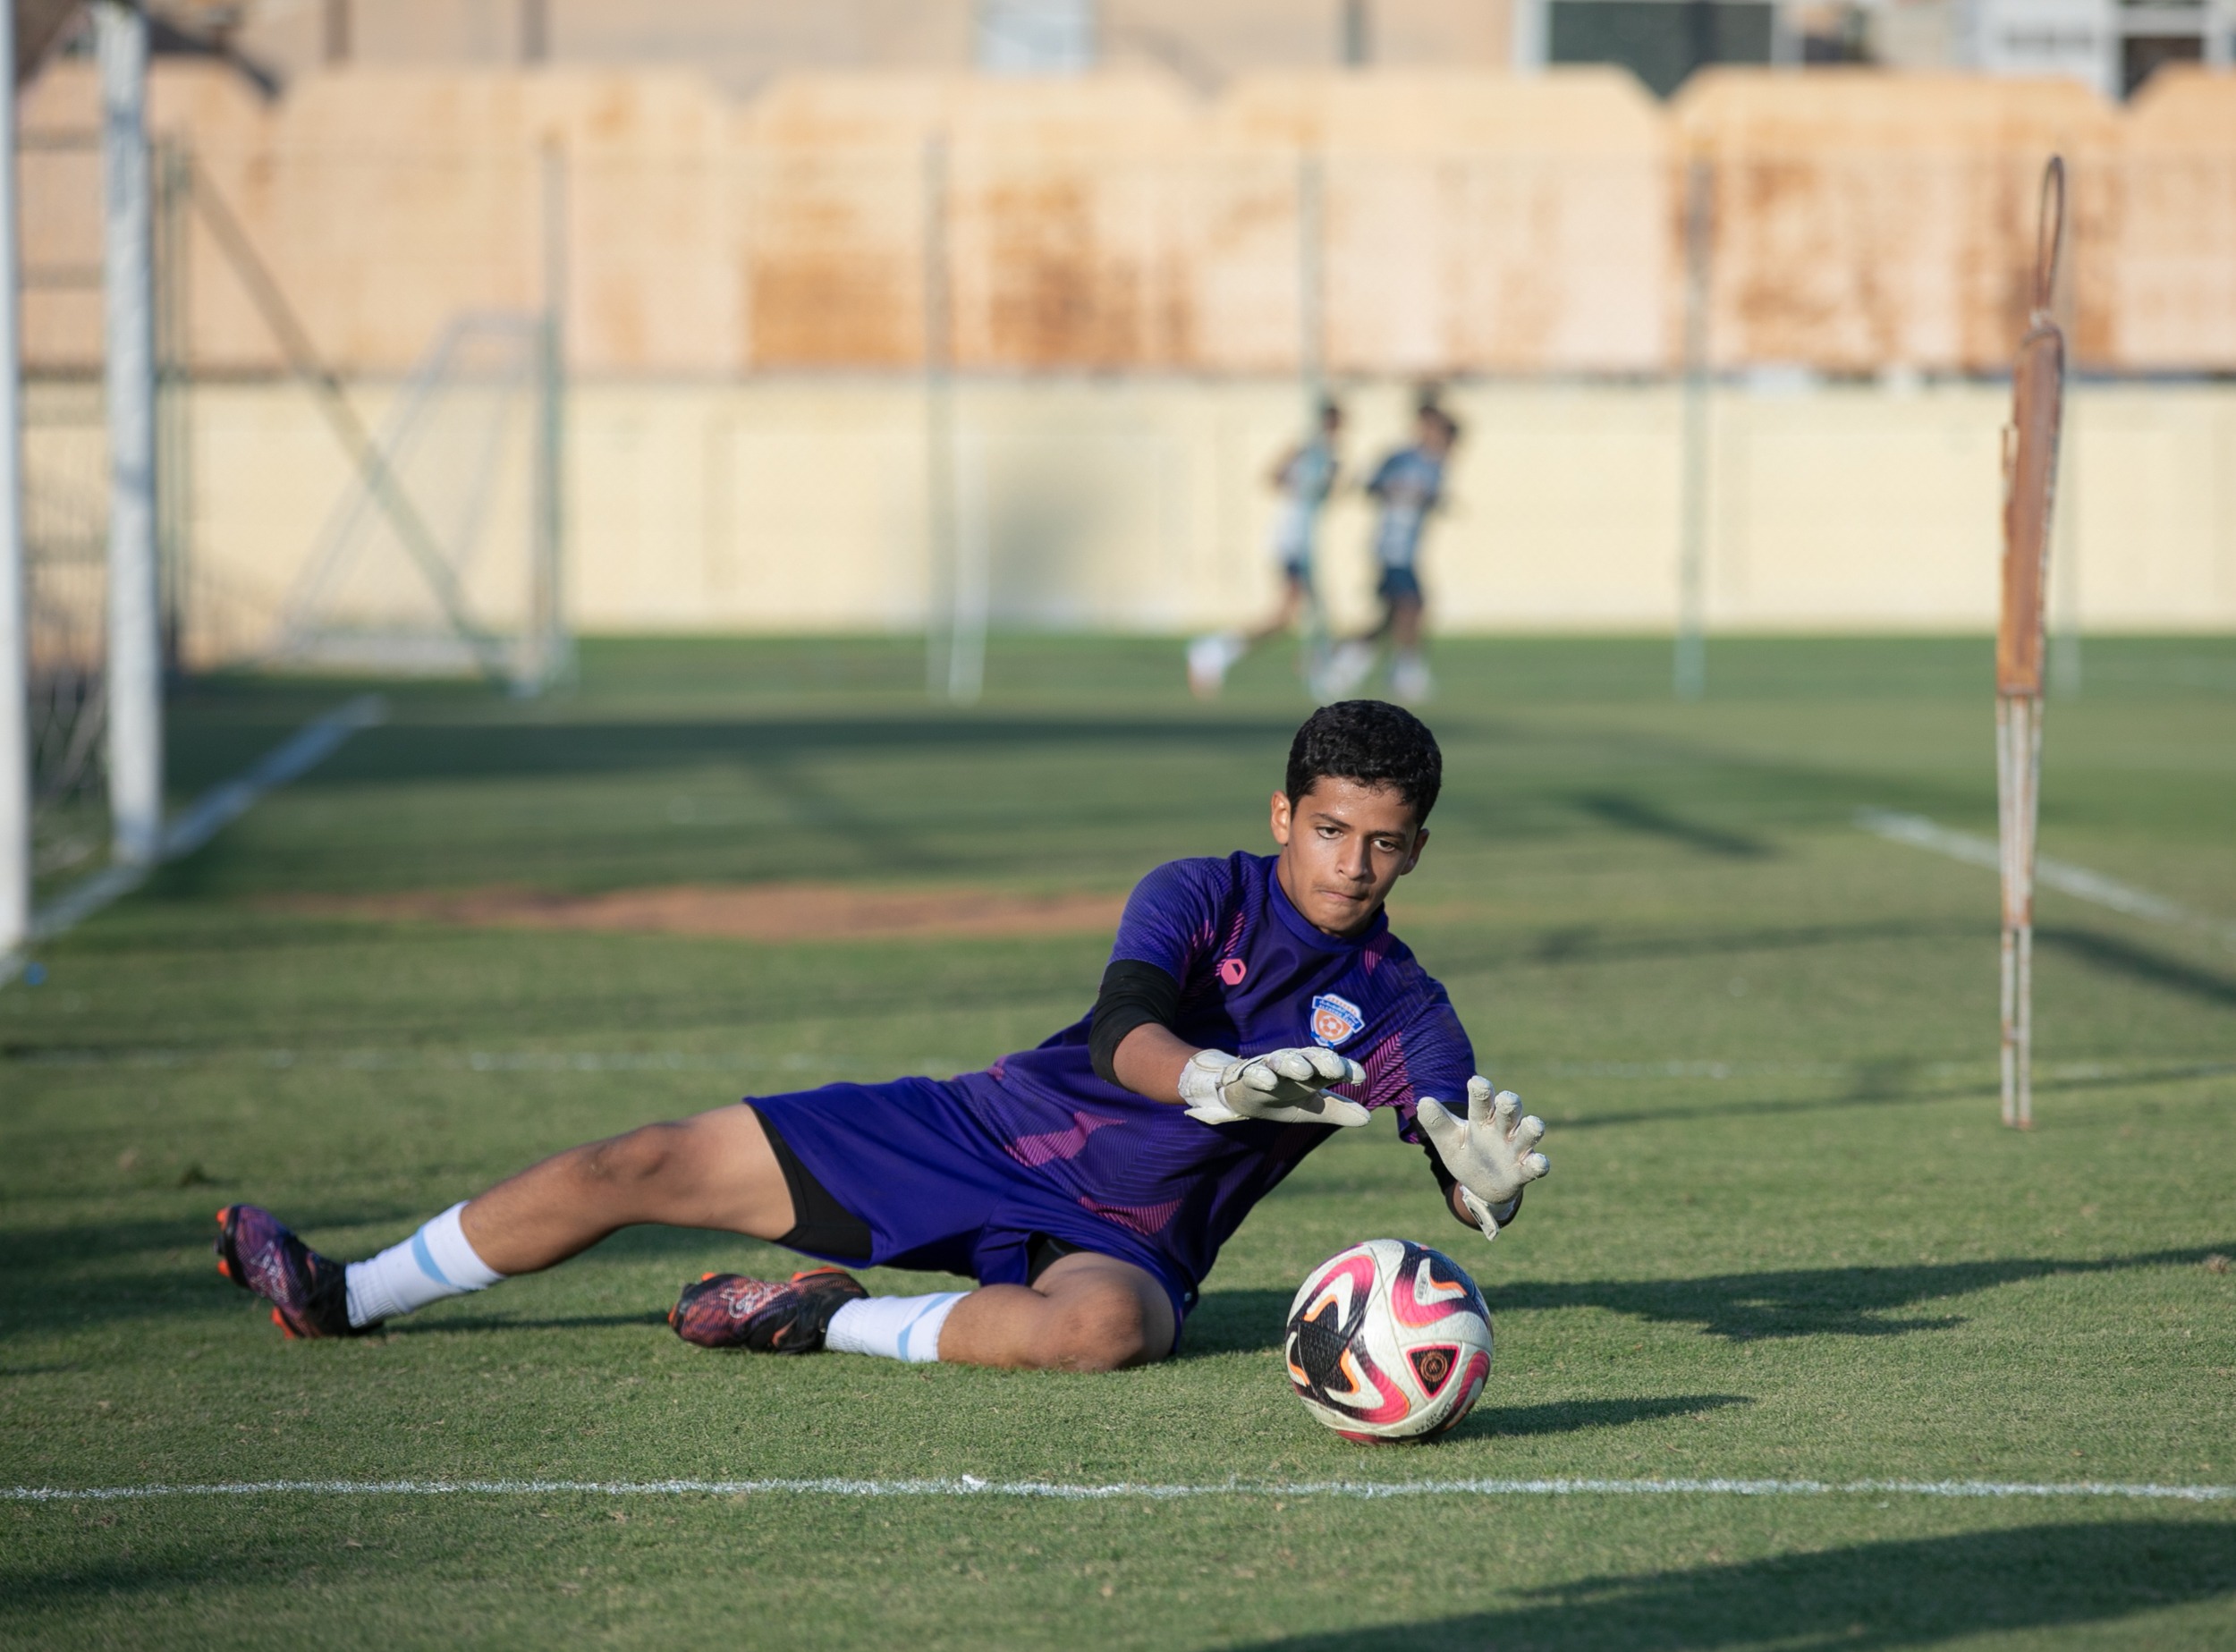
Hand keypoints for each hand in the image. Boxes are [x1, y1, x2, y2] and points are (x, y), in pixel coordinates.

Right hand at [1178, 1046, 1369, 1127]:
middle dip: (1323, 1061)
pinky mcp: (1248, 1076)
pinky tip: (1270, 1082)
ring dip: (1294, 1064)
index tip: (1360, 1077)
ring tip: (1304, 1072)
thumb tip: (1368, 1118)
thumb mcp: (1313, 1108)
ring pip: (1284, 1060)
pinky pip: (1255, 1073)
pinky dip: (1262, 1075)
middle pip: (1311, 1057)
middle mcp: (1295, 1064)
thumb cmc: (1284, 1098)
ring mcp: (1271, 1067)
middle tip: (1336, 1070)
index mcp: (1313, 1070)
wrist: (1245, 1098)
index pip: (1333, 1065)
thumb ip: (1338, 1110)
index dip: (1347, 1068)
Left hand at [1416, 1076, 1548, 1239]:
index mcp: (1482, 1119)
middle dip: (1509, 1104)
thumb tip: (1422, 1102)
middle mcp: (1502, 1129)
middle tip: (1506, 1099)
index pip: (1482, 1101)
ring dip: (1532, 1128)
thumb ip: (1437, 1123)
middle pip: (1510, 1111)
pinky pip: (1535, 1166)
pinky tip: (1539, 1162)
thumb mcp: (1449, 1140)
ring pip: (1528, 1133)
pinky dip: (1539, 1164)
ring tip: (1534, 1123)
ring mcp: (1516, 1149)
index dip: (1481, 1091)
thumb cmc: (1467, 1154)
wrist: (1481, 1185)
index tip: (1476, 1082)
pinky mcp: (1524, 1171)